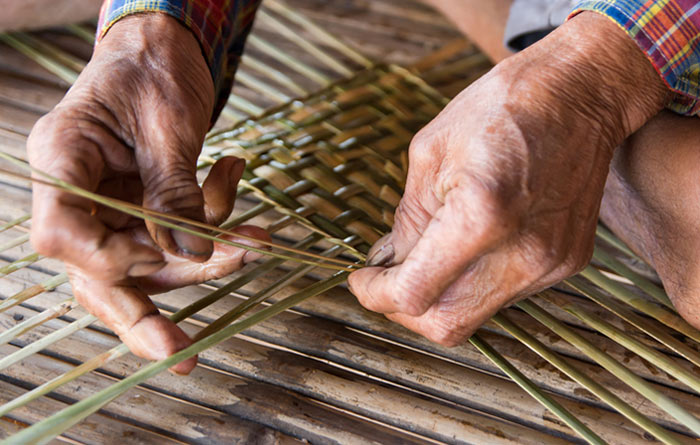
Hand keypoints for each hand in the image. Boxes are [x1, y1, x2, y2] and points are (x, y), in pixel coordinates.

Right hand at [27, 14, 267, 373]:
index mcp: (61, 162)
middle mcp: (77, 193)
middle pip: (98, 273)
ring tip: (253, 242)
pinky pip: (176, 238)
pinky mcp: (141, 209)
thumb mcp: (167, 126)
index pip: (62, 237)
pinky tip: (233, 176)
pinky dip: (213, 224)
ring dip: (206, 258)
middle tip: (182, 354)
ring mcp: (109, 206)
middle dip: (144, 315)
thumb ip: (174, 192)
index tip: (163, 255)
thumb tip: (192, 255)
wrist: (163, 49)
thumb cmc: (153, 69)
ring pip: (149, 263)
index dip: (110, 260)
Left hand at [348, 12, 666, 345]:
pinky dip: (472, 282)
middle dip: (404, 309)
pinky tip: (466, 246)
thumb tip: (387, 264)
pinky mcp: (567, 263)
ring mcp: (551, 263)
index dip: (376, 294)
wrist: (580, 92)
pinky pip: (504, 293)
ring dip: (438, 296)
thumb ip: (407, 220)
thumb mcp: (430, 153)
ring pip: (475, 315)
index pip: (414, 294)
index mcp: (481, 216)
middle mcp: (523, 252)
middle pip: (446, 324)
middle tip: (385, 277)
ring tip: (425, 255)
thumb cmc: (500, 107)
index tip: (362, 279)